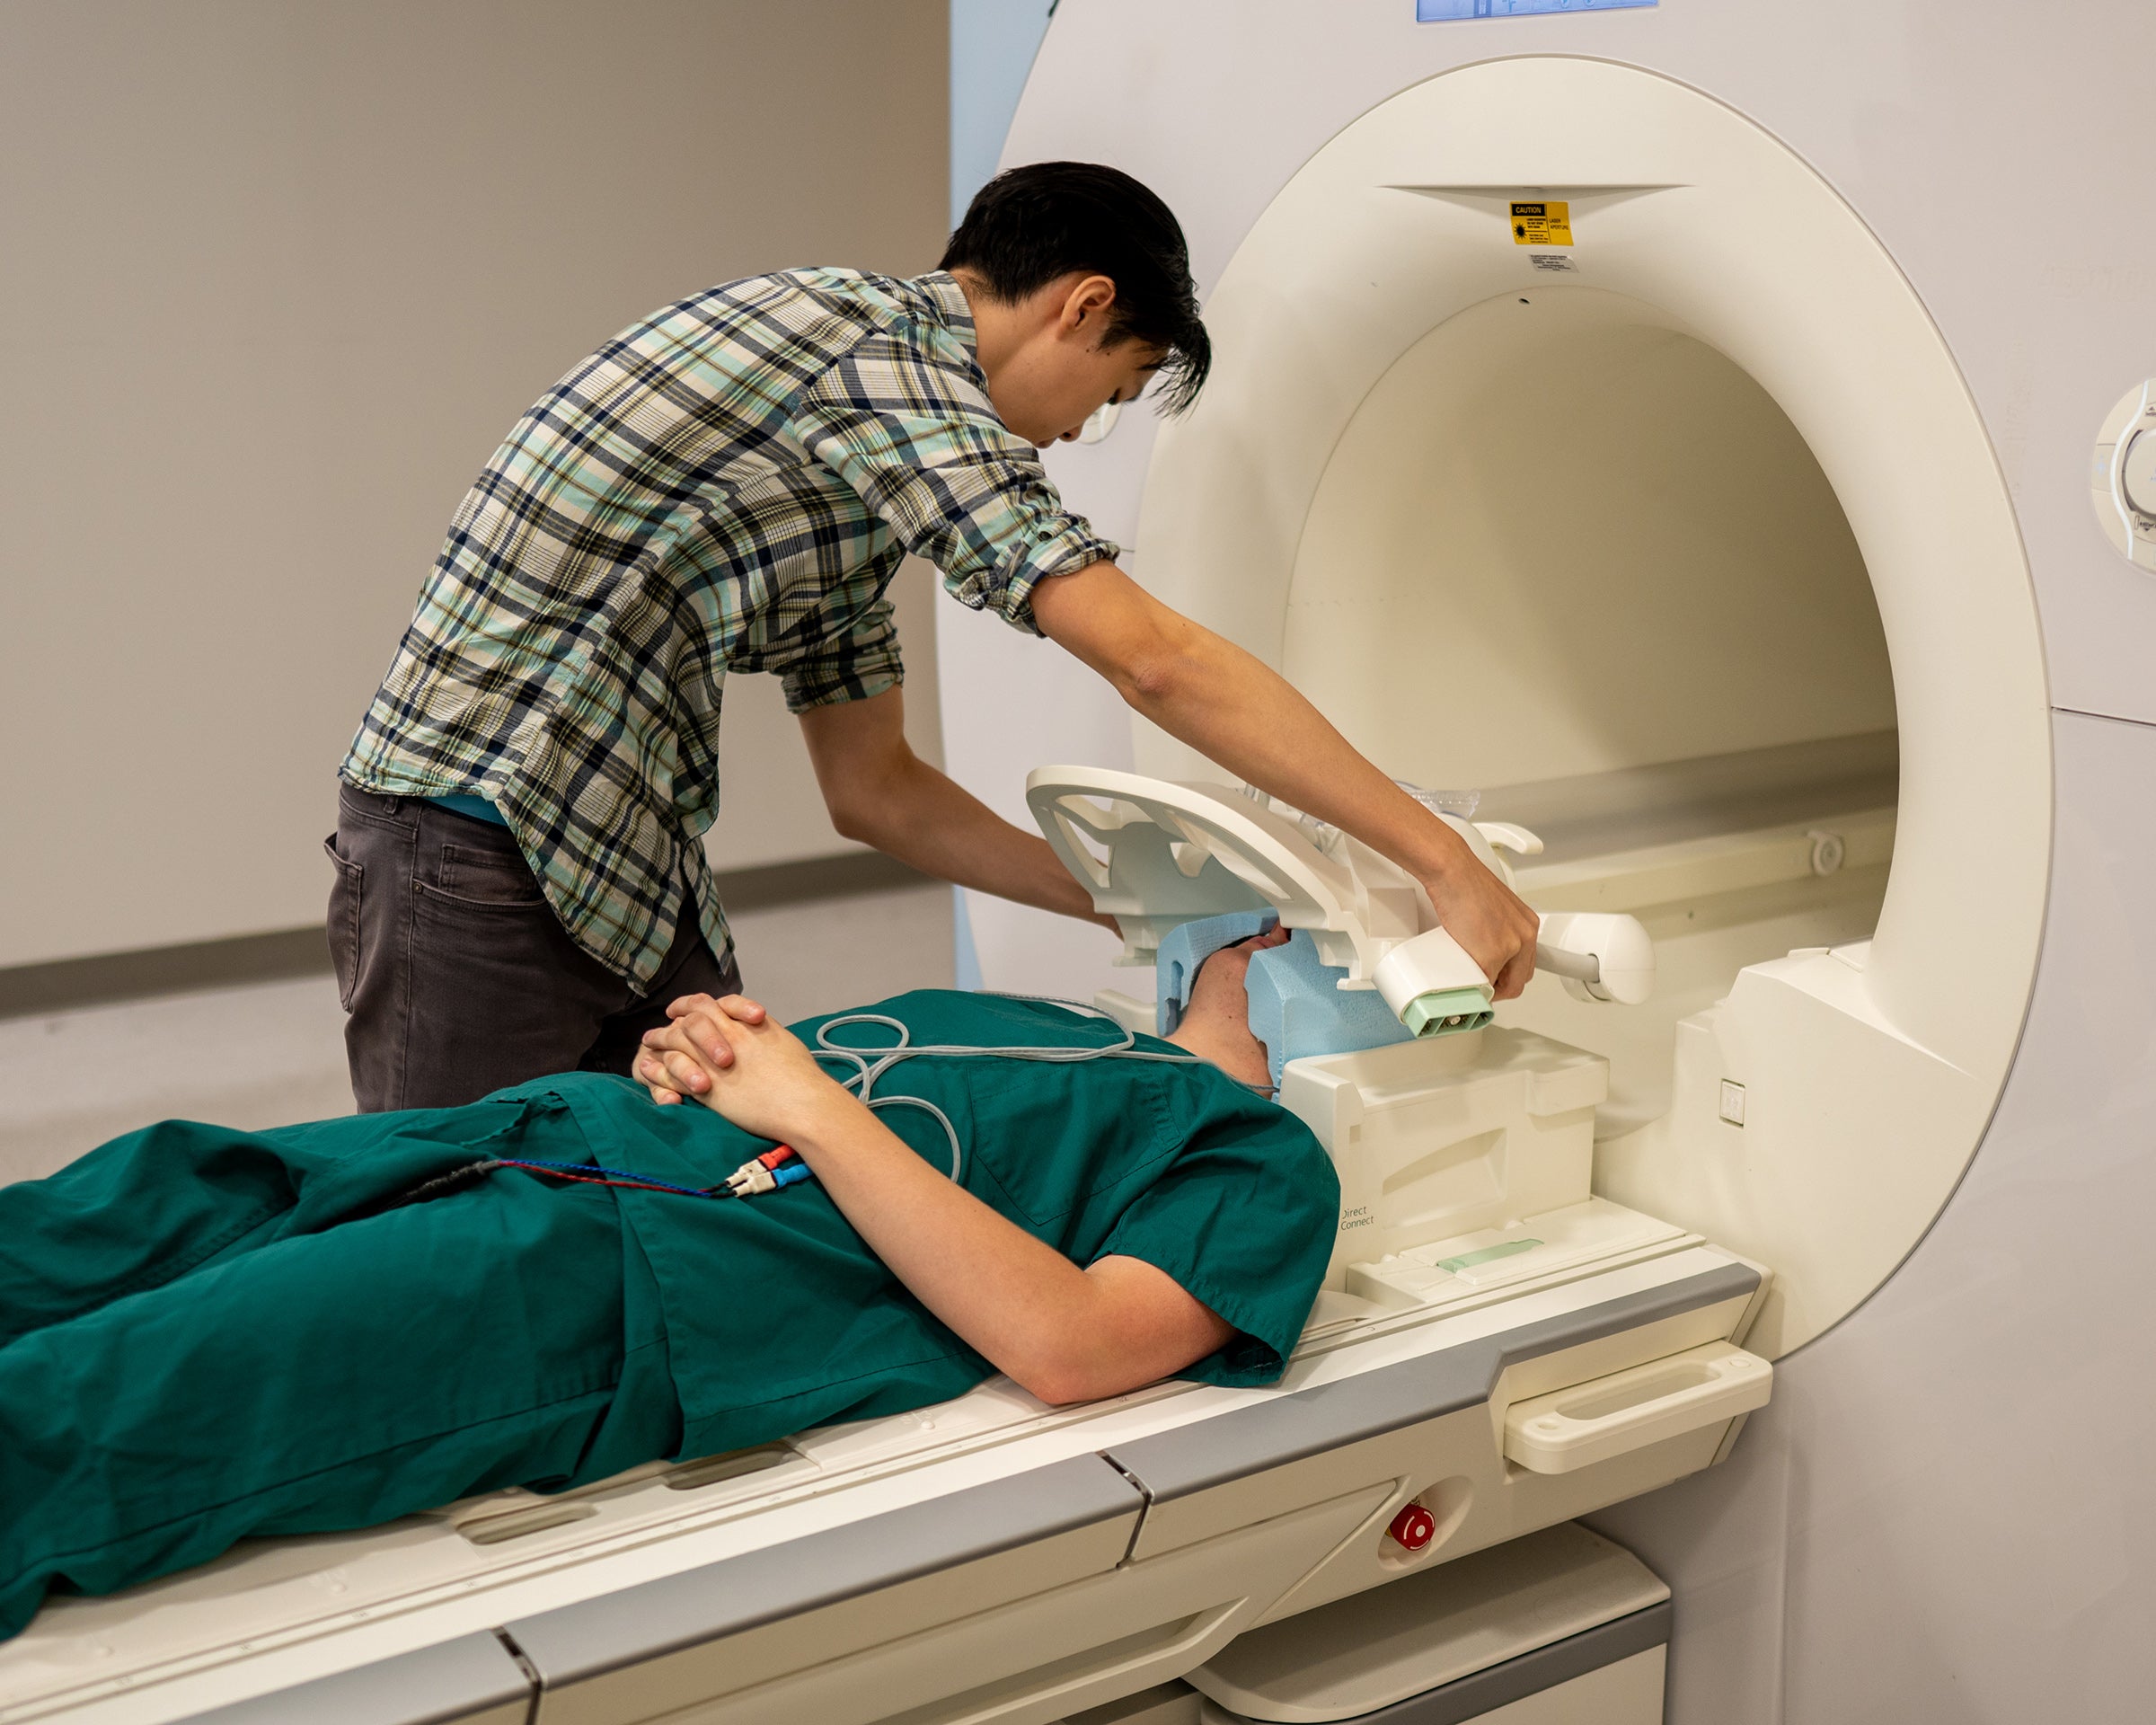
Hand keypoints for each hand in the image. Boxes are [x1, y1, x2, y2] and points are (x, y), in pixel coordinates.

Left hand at [634, 996, 856, 1142]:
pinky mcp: (707, 1087)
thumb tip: (756, 1026)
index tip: (682, 1009)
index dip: (691, 1004)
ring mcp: (713, 1061)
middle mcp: (726, 1035)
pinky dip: (659, 1070)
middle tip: (662, 1024)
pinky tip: (651, 1070)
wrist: (801, 1103)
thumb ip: (762, 1030)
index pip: (709, 1003)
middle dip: (671, 1019)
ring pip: (676, 1041)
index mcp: (745, 1023)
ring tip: (649, 1043)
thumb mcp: (781, 1039)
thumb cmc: (801, 1076)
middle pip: (687, 1018)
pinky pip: (674, 1073)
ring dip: (659, 1040)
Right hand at [1419, 859, 1540, 1000]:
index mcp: (1527, 926)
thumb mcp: (1494, 909)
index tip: (1497, 979)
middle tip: (1484, 986)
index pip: (1525, 964)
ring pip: (1504, 986)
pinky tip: (1462, 976)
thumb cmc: (1466, 884)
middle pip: (1520, 980)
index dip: (1509, 976)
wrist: (1453, 872)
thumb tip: (1485, 947)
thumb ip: (1497, 932)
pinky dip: (1472, 984)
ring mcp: (1509, 947)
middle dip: (1501, 988)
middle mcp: (1524, 937)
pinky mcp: (1489, 957)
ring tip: (1472, 981)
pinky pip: (1483, 983)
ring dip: (1487, 989)